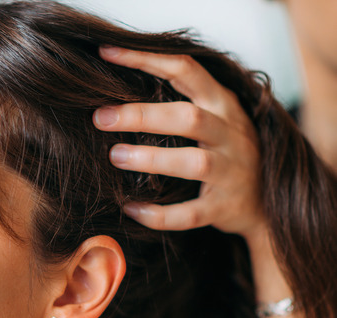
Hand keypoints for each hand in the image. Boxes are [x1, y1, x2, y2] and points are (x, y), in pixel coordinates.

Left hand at [93, 46, 265, 239]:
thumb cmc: (224, 153)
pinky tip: (131, 209)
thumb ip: (178, 102)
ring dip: (152, 159)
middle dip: (142, 116)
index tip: (108, 54)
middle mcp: (229, 135)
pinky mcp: (223, 207)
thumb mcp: (214, 118)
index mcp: (222, 105)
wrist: (266, 205)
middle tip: (101, 118)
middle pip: (188, 117)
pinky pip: (190, 213)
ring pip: (193, 162)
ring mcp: (229, 172)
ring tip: (115, 155)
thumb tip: (115, 93)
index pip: (185, 70)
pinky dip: (159, 214)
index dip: (146, 59)